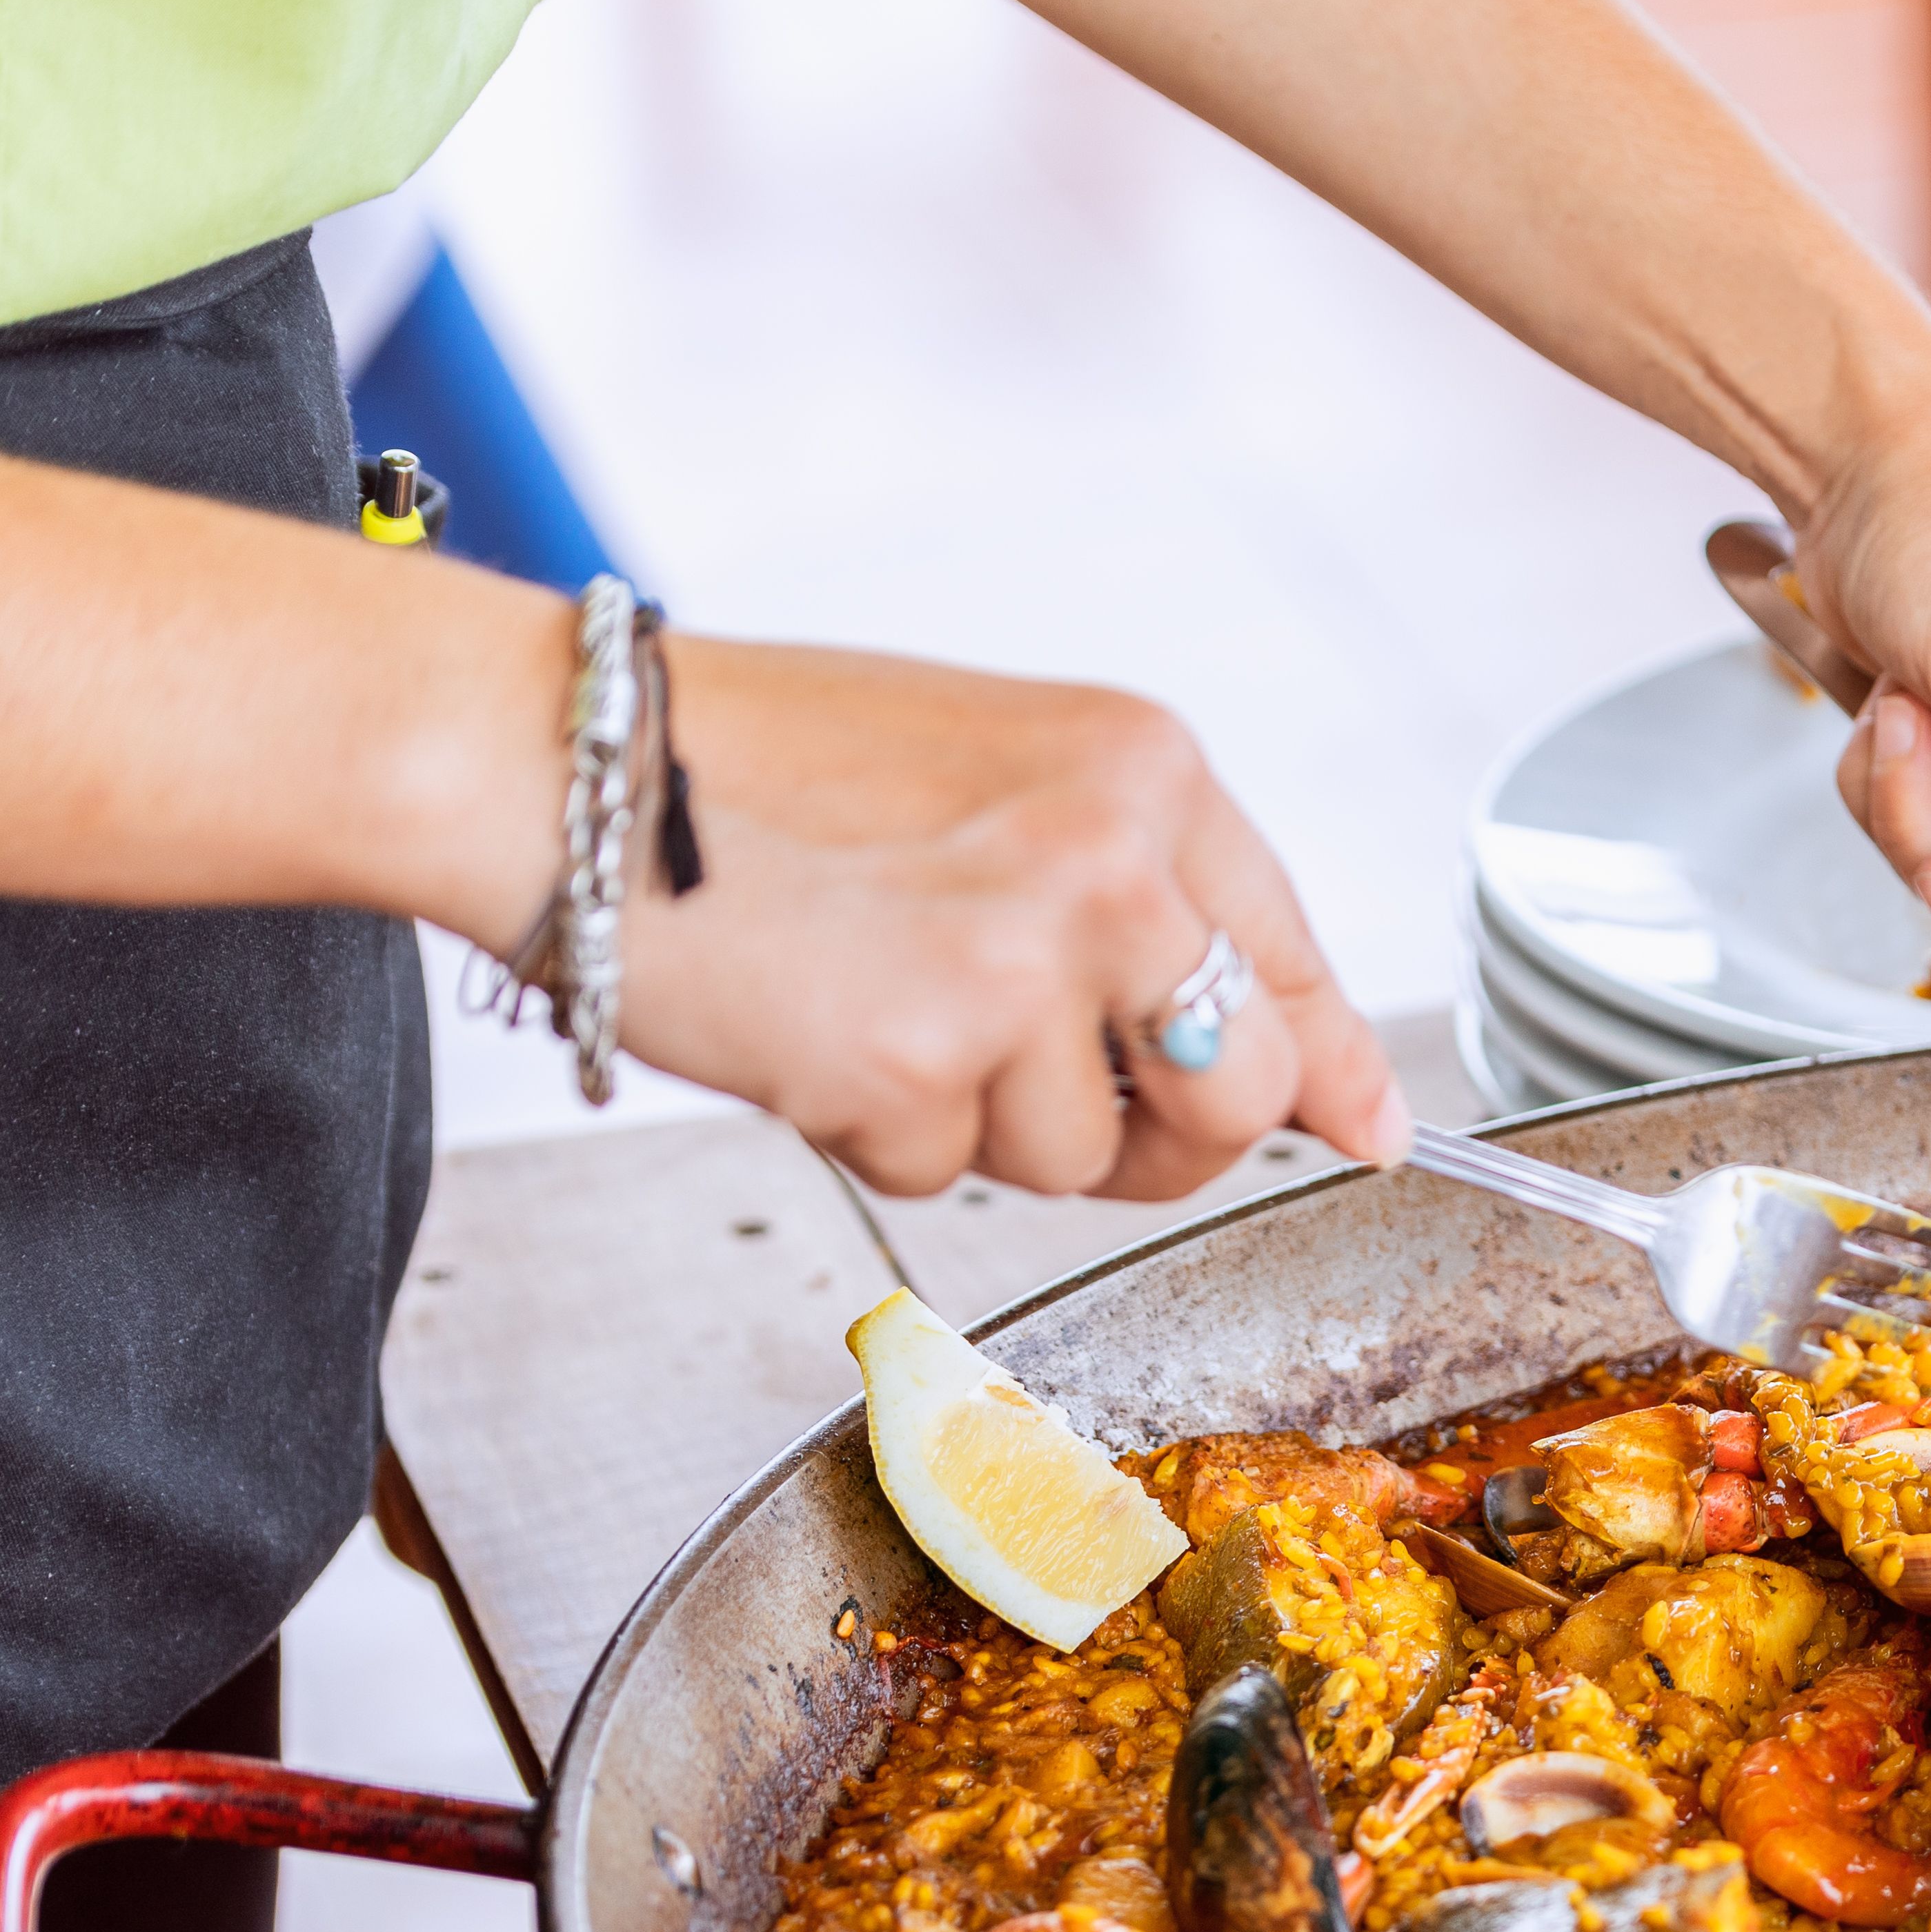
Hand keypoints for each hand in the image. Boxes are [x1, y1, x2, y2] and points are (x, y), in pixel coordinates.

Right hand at [603, 640, 1409, 1199]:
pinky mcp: (921, 1061)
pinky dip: (879, 1130)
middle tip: (1053, 1093)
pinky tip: (814, 1025)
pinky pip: (946, 1172)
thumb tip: (1324, 1083)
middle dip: (1161, 1134)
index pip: (1294, 956)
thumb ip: (1149, 901)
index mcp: (1143, 772)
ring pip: (1080, 1153)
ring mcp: (1021, 965)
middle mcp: (1110, 860)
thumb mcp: (1000, 780)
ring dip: (983, 1120)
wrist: (562, 759)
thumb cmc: (762, 768)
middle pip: (1237, 1093)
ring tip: (877, 1000)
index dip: (1331, 1065)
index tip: (1368, 1126)